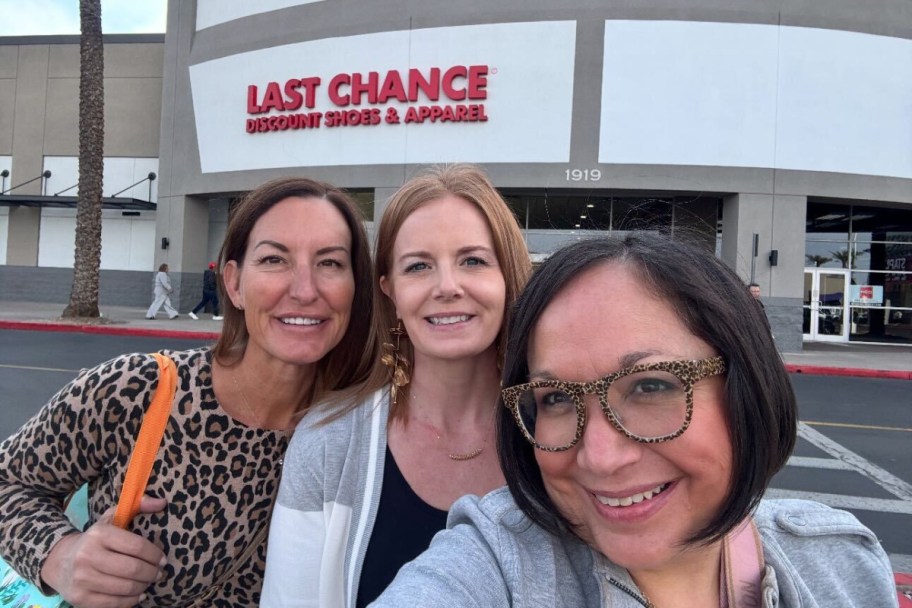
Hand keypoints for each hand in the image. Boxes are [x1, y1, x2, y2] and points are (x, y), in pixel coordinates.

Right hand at [41, 496, 167, 607]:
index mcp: (98, 534)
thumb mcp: (111, 518)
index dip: (155, 554)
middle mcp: (88, 556)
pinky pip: (114, 603)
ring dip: (144, 586)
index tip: (163, 559)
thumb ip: (138, 506)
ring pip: (126, 588)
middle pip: (133, 569)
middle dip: (152, 572)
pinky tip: (137, 595)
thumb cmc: (95, 539)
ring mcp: (82, 580)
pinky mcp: (80, 599)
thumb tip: (163, 502)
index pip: (136, 546)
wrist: (59, 561)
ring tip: (148, 582)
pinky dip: (131, 601)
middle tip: (159, 573)